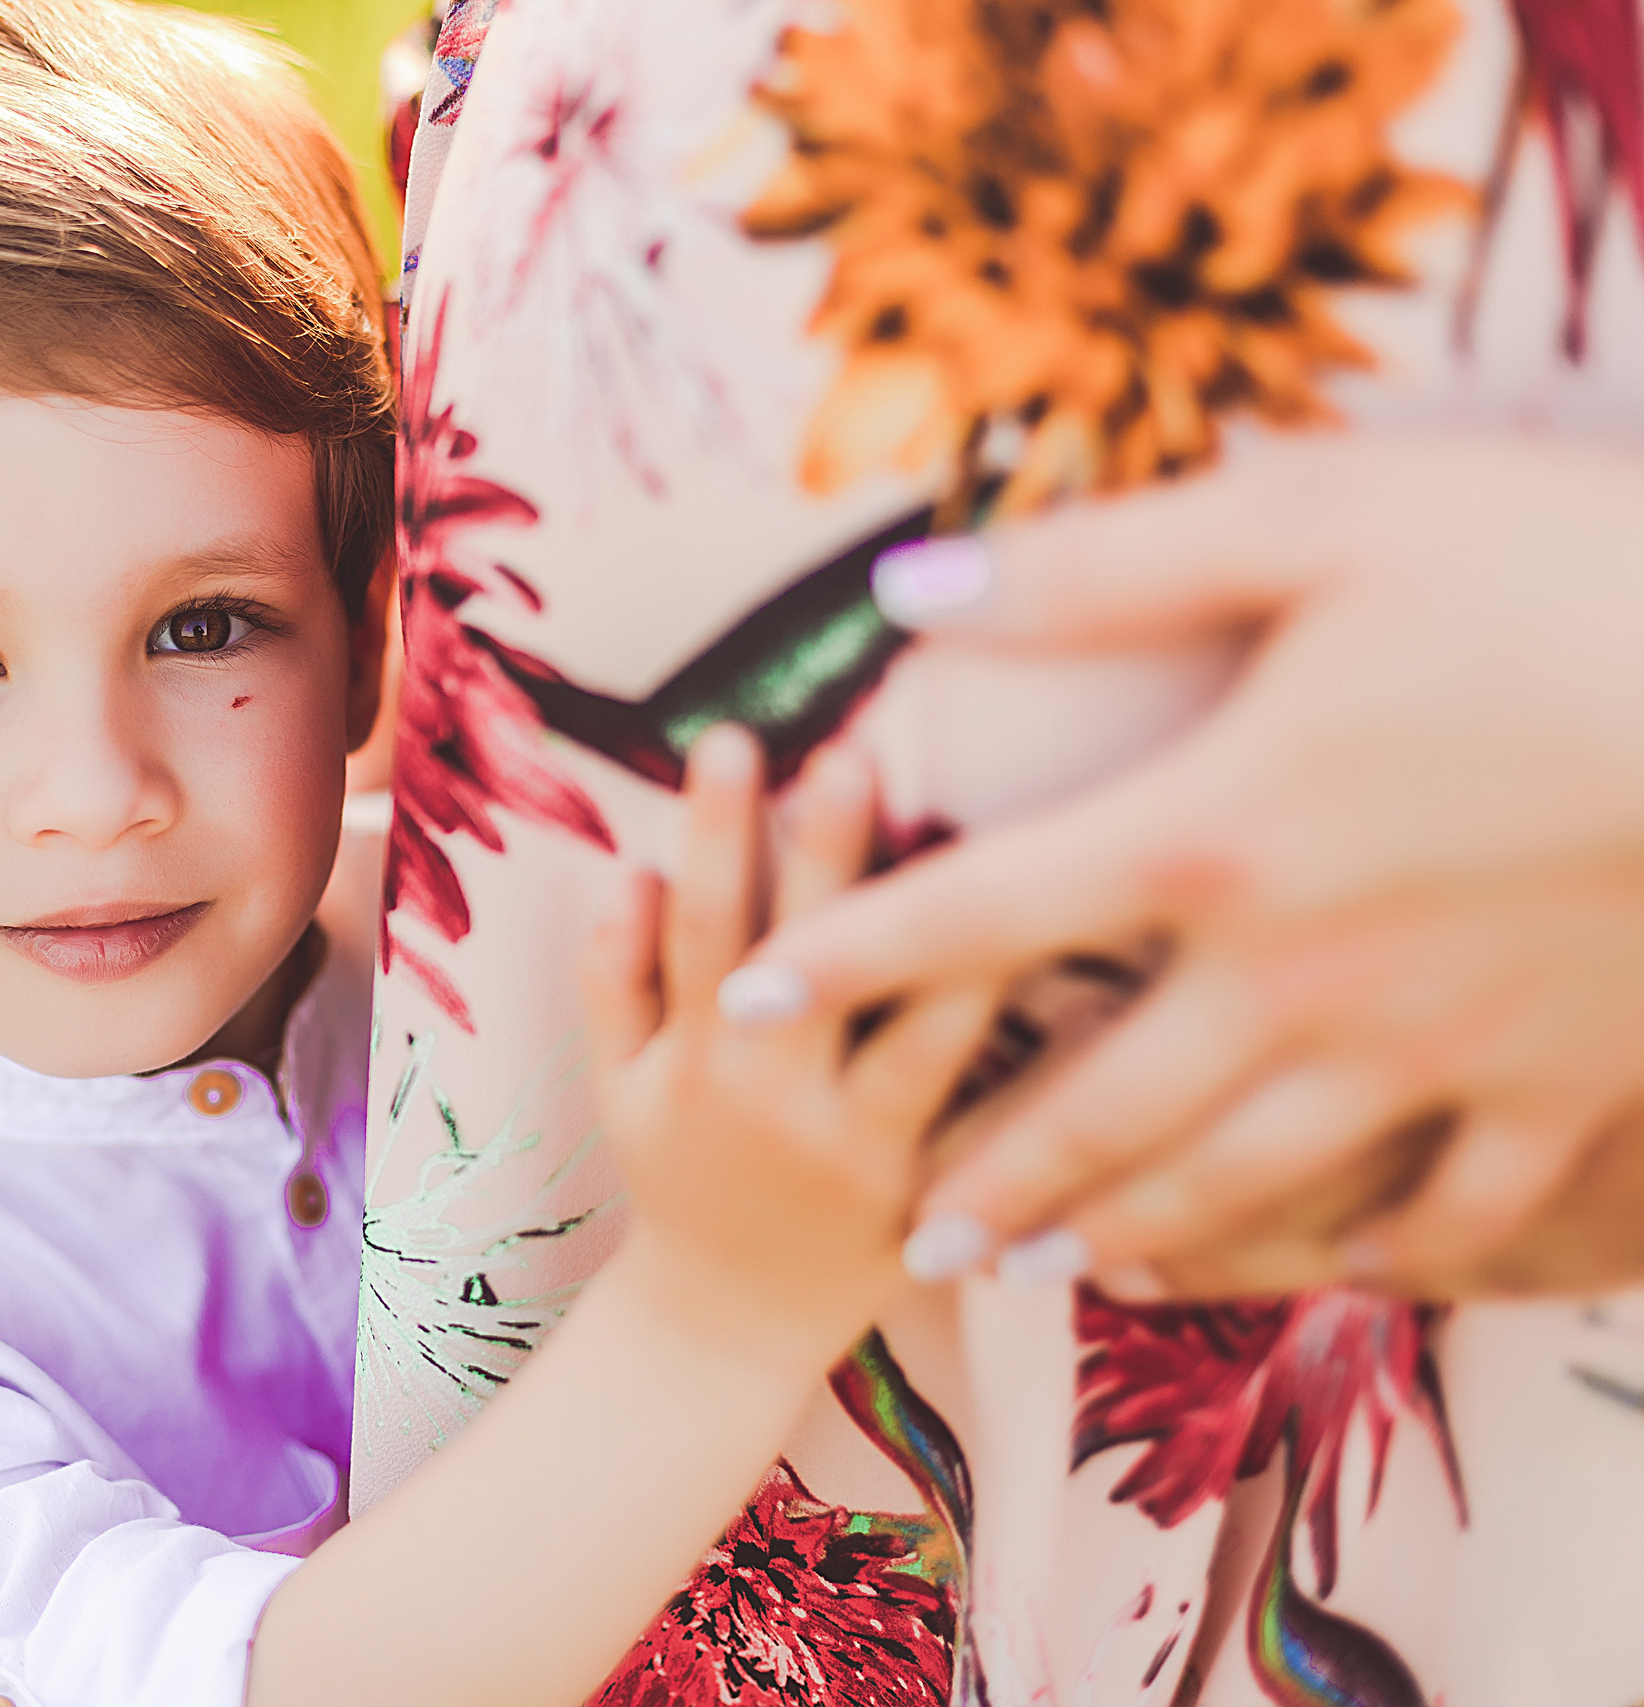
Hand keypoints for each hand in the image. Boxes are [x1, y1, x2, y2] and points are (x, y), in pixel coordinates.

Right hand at [581, 724, 994, 1344]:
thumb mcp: (620, 1081)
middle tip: (859, 753)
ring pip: (926, 1043)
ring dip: (963, 945)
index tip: (733, 738)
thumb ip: (614, 977)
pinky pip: (1004, 1122)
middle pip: (813, 966)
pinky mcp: (946, 1202)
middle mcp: (783, 1105)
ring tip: (1012, 850)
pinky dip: (1051, 1059)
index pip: (705, 928)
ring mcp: (872, 1157)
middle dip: (830, 858)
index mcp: (703, 1062)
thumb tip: (631, 868)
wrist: (728, 1328)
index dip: (716, 834)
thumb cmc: (675, 1175)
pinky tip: (1100, 981)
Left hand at [751, 432, 1643, 1297]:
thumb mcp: (1329, 513)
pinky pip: (1428, 1219)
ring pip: (1235, 1182)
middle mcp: (1293, 976)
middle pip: (1092, 1102)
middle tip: (905, 1222)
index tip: (749, 1008)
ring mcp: (1428, 1055)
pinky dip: (1343, 1259)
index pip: (976, 918)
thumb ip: (1107, 561)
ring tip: (1048, 1262)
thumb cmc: (1570, 574)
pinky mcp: (1553, 1090)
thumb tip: (911, 588)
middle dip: (983, 1164)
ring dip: (1122, 1228)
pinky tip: (1296, 1276)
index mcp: (1214, 832)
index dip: (845, 962)